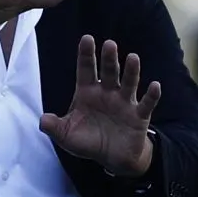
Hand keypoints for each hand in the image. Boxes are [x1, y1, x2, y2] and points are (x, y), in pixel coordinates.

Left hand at [40, 35, 160, 176]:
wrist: (113, 158)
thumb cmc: (88, 141)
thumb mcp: (67, 136)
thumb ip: (55, 128)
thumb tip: (42, 121)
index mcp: (88, 93)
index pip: (86, 70)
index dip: (86, 55)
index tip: (87, 38)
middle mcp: (107, 93)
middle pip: (108, 72)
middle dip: (109, 59)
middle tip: (109, 44)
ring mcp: (124, 103)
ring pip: (128, 83)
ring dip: (131, 71)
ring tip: (133, 58)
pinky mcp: (139, 116)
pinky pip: (146, 104)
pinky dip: (151, 95)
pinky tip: (155, 85)